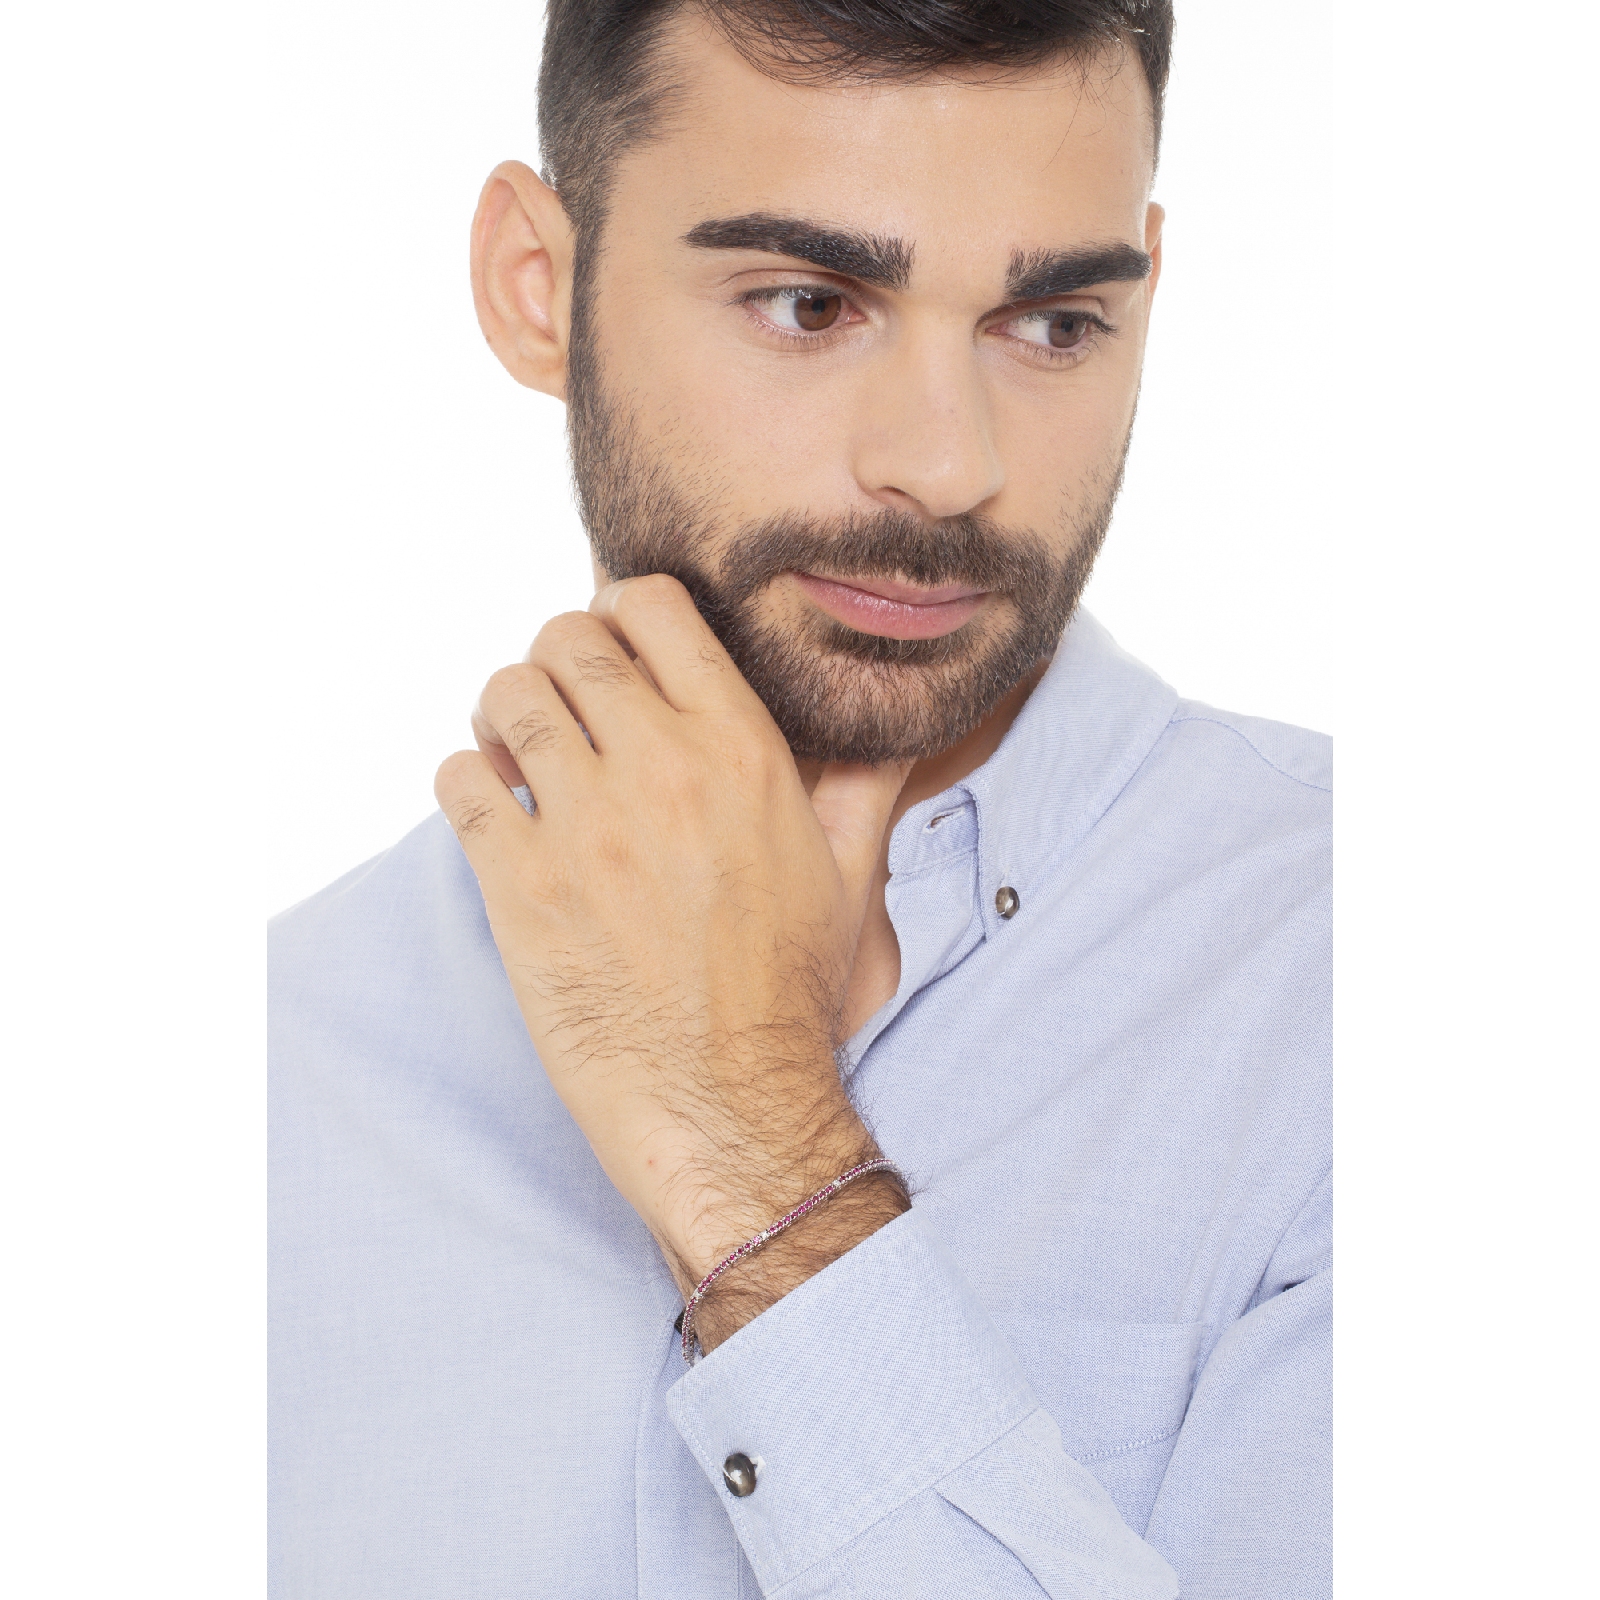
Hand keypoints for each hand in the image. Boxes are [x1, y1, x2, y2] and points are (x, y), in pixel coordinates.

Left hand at [435, 575, 910, 1346]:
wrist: (728, 1100)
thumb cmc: (790, 991)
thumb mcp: (850, 876)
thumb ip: (863, 786)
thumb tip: (894, 733)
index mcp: (741, 752)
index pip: (654, 607)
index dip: (621, 609)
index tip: (615, 643)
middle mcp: (661, 770)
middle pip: (568, 639)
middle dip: (558, 659)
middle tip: (563, 703)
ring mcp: (585, 826)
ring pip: (505, 695)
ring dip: (504, 712)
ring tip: (517, 749)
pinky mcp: (521, 885)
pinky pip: (457, 782)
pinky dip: (464, 779)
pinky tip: (491, 808)